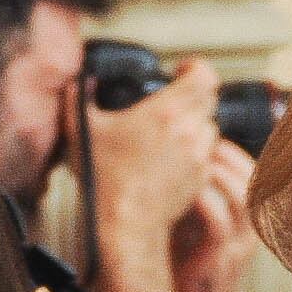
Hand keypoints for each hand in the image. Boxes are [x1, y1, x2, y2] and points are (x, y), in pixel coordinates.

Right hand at [86, 58, 226, 261]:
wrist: (125, 223)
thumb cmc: (105, 181)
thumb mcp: (84, 132)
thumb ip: (79, 99)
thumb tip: (81, 82)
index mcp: (164, 113)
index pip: (204, 76)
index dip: (195, 68)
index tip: (182, 70)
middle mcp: (187, 131)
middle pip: (210, 99)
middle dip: (194, 94)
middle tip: (175, 99)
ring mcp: (198, 155)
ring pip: (211, 126)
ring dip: (197, 123)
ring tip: (174, 130)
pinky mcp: (201, 176)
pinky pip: (208, 153)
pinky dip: (196, 149)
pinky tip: (173, 156)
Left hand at [171, 137, 260, 291]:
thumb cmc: (180, 267)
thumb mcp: (189, 224)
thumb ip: (190, 194)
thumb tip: (174, 154)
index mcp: (244, 220)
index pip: (252, 172)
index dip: (231, 150)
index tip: (203, 136)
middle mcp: (248, 232)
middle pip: (253, 177)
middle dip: (225, 153)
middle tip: (196, 140)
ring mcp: (237, 248)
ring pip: (241, 196)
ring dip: (216, 172)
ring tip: (192, 159)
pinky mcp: (219, 263)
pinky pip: (218, 223)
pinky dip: (202, 200)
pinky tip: (183, 190)